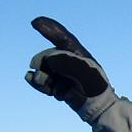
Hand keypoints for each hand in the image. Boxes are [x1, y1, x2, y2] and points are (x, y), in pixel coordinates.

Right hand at [24, 17, 131, 131]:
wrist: (98, 109)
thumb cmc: (94, 88)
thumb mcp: (81, 70)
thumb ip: (63, 60)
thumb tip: (48, 60)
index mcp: (79, 54)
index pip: (62, 38)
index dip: (49, 28)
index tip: (35, 22)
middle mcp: (71, 62)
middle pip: (48, 56)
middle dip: (41, 61)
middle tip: (39, 70)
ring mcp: (65, 75)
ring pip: (44, 70)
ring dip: (42, 77)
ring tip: (48, 86)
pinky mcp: (60, 87)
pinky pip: (43, 82)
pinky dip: (39, 85)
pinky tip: (33, 82)